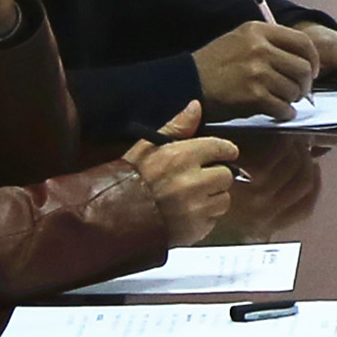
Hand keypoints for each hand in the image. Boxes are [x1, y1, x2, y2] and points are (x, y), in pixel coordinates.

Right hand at [123, 102, 244, 241]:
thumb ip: (176, 127)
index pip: (221, 148)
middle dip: (215, 176)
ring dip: (212, 198)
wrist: (110, 218)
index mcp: (182, 157)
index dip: (224, 151)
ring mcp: (196, 208)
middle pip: (226, 175)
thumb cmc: (129, 178)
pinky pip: (213, 221)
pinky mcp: (195, 230)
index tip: (223, 154)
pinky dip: (204, 218)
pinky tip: (186, 215)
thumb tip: (196, 106)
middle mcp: (193, 182)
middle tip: (199, 179)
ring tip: (191, 199)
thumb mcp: (147, 147)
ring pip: (223, 199)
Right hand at [189, 18, 315, 117]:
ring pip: (294, 89)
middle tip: (299, 92)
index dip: (313, 60)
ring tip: (283, 101)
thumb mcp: (241, 40)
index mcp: (259, 31)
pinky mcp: (252, 95)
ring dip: (292, 99)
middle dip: (305, 84)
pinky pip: (282, 107)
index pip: (303, 42)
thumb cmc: (215, 65)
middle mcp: (260, 48)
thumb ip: (270, 43)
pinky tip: (279, 113)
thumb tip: (303, 60)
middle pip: (303, 68)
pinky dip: (284, 113)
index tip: (312, 71)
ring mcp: (257, 71)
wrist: (187, 83)